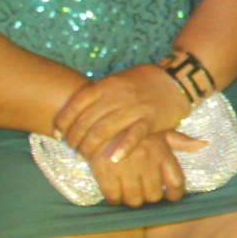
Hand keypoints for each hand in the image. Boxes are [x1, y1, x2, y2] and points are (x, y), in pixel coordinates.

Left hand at [56, 65, 191, 160]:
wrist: (179, 78)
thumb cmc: (146, 81)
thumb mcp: (120, 80)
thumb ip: (101, 93)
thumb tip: (78, 107)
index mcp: (108, 84)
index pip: (78, 102)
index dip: (64, 119)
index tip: (57, 133)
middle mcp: (118, 95)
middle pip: (87, 120)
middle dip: (74, 138)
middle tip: (71, 149)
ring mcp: (134, 107)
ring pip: (104, 129)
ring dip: (90, 146)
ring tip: (83, 158)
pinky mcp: (151, 119)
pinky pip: (134, 135)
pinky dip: (123, 148)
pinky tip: (113, 159)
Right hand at [89, 129, 203, 206]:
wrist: (102, 120)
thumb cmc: (136, 127)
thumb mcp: (161, 130)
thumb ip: (182, 141)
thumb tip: (205, 144)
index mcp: (162, 152)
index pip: (176, 182)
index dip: (176, 194)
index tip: (171, 196)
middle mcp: (146, 162)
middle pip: (154, 195)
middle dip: (150, 197)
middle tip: (145, 191)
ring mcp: (126, 168)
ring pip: (135, 200)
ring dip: (133, 199)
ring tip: (130, 192)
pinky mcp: (105, 173)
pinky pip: (114, 197)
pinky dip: (115, 199)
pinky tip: (115, 192)